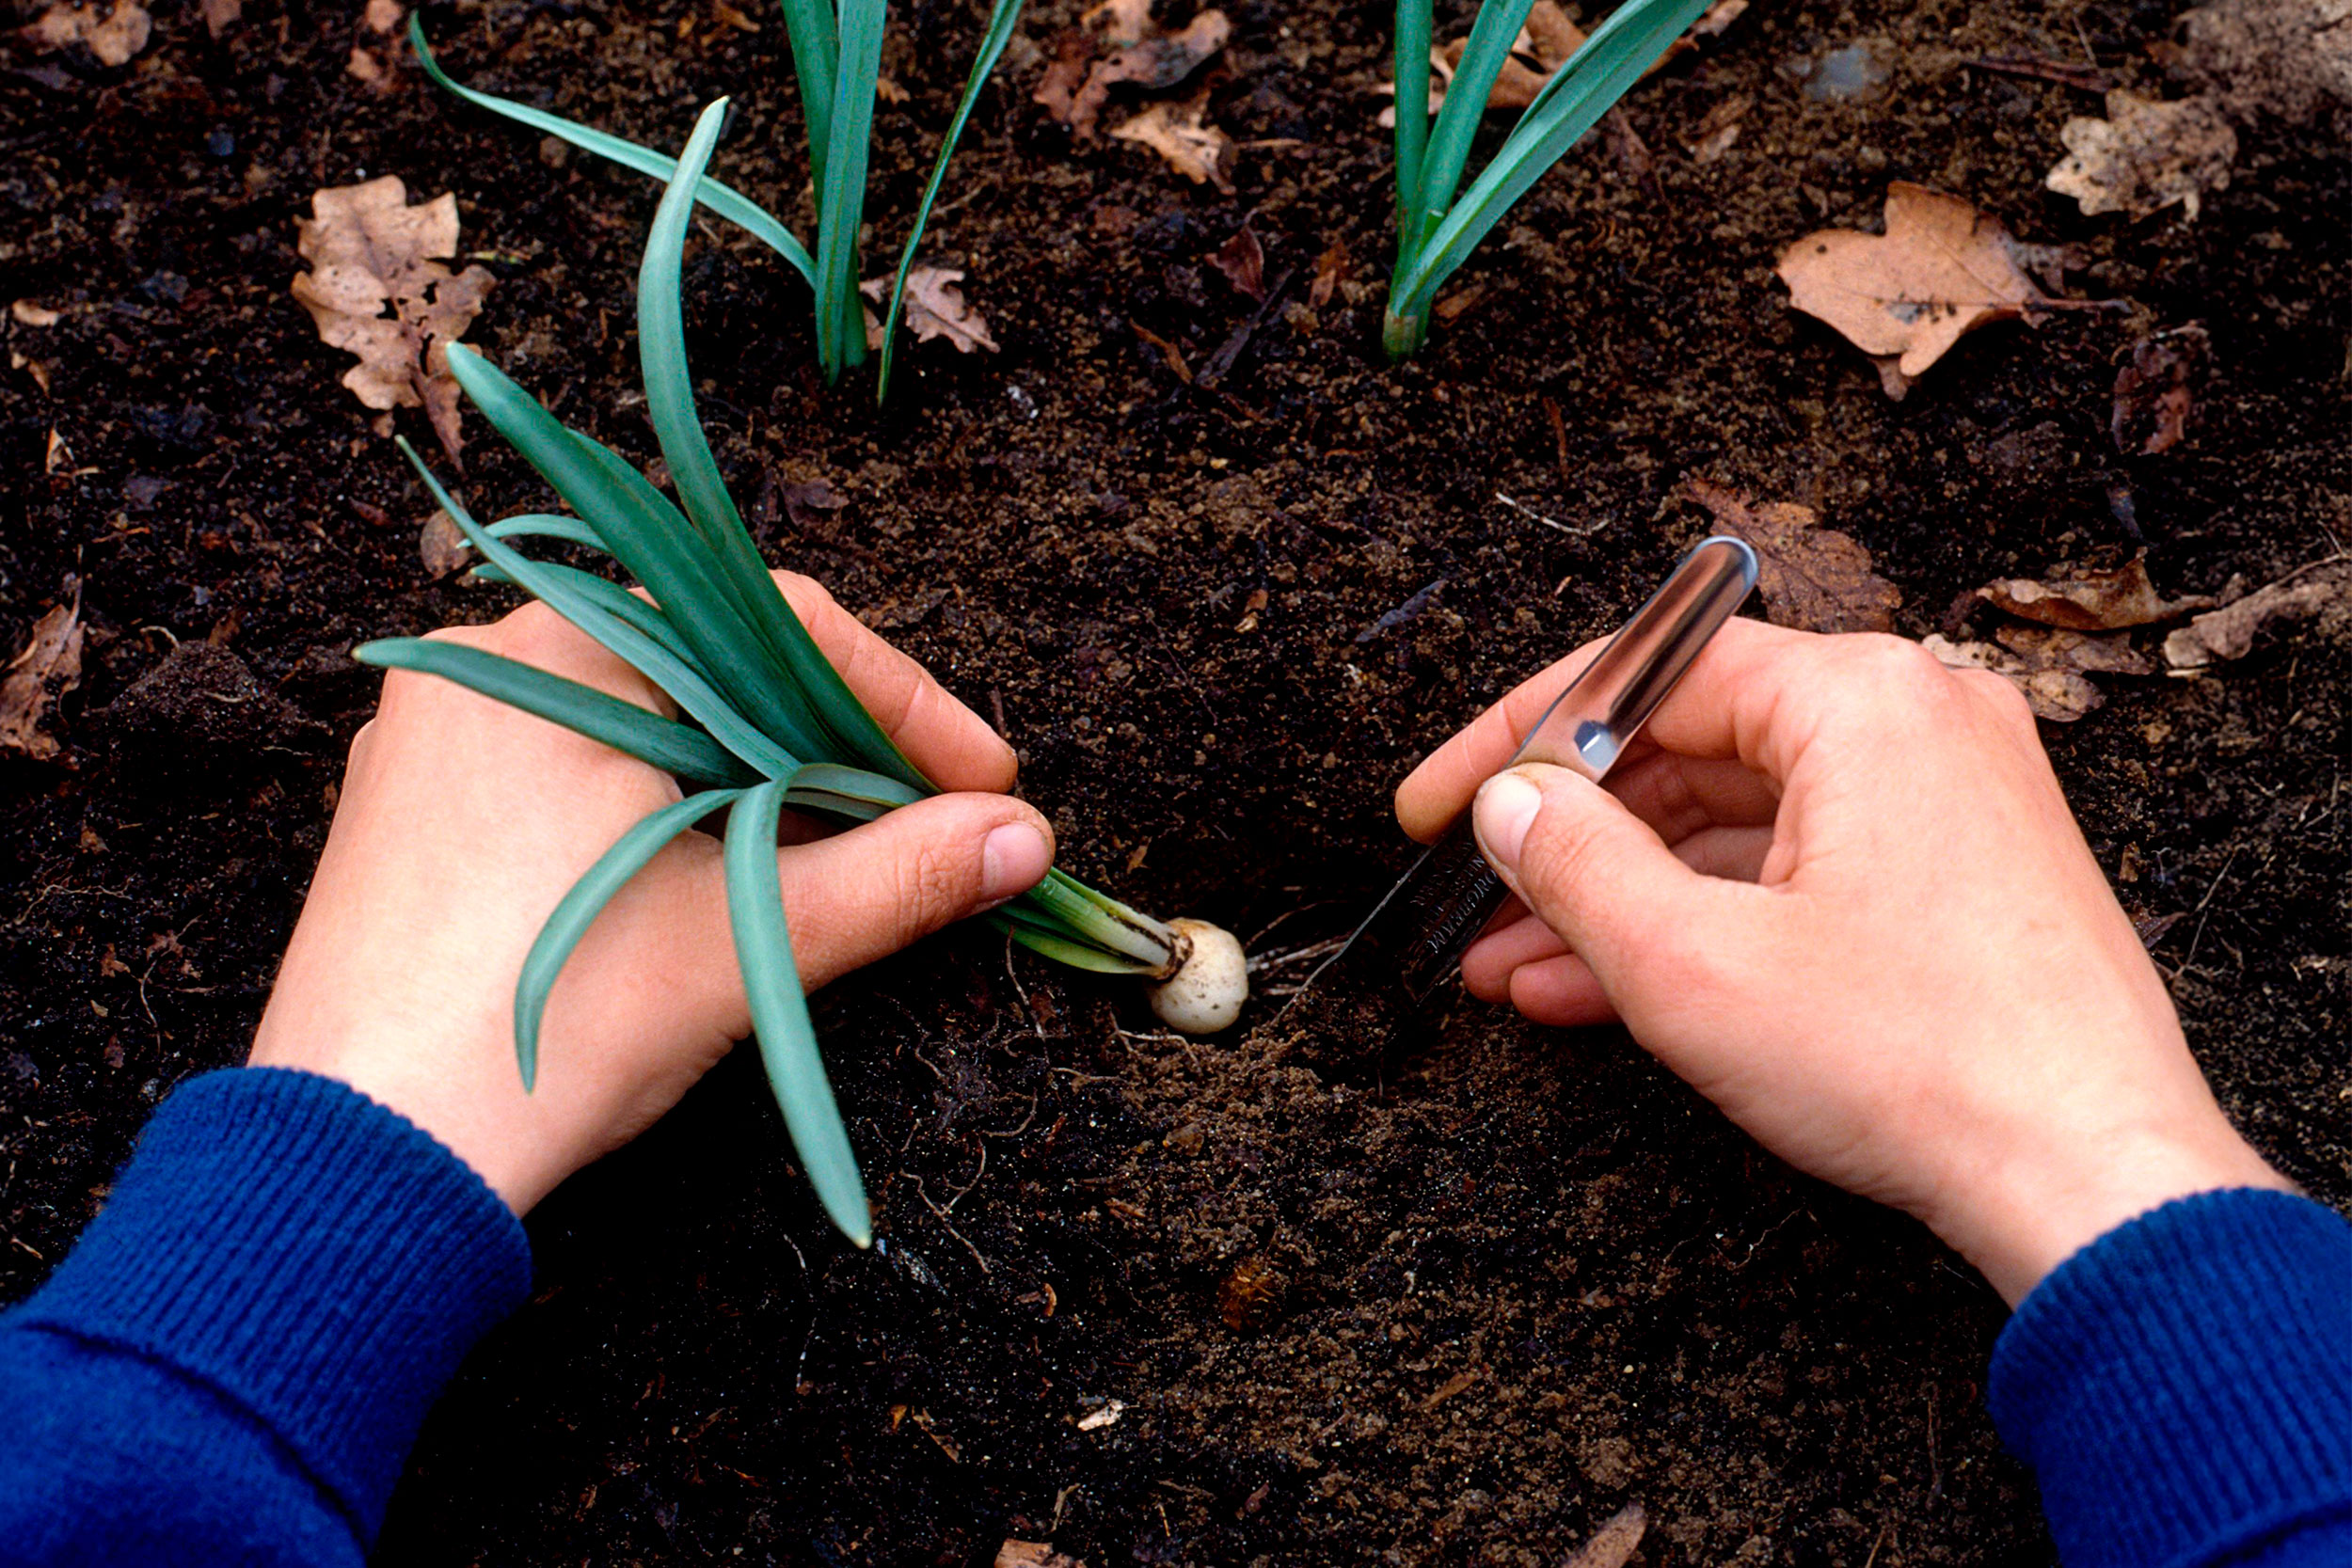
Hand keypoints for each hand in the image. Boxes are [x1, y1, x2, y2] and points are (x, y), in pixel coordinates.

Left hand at [250, 575, 1053, 1214]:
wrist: (363, 1160)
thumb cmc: (554, 1029)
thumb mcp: (752, 940)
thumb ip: (900, 875)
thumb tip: (1023, 840)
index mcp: (567, 651)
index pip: (783, 628)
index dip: (905, 706)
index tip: (985, 785)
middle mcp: (490, 662)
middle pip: (716, 667)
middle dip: (836, 744)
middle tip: (929, 818)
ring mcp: (439, 735)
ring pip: (647, 721)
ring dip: (757, 777)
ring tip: (845, 852)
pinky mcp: (413, 809)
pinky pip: (575, 767)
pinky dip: (666, 804)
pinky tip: (722, 871)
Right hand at [1397, 618, 2289, 1302]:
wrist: (2095, 1183)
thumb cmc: (1924, 1065)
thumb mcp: (1692, 964)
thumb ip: (1573, 864)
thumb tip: (1509, 805)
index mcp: (1860, 698)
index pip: (1641, 674)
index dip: (1514, 742)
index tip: (1439, 804)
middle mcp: (1915, 722)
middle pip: (1688, 748)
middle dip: (1567, 839)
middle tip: (1473, 896)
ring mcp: (1946, 800)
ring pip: (1736, 823)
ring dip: (1620, 895)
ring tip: (1513, 967)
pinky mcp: (1958, 877)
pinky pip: (1798, 871)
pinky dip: (1705, 921)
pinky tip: (1603, 988)